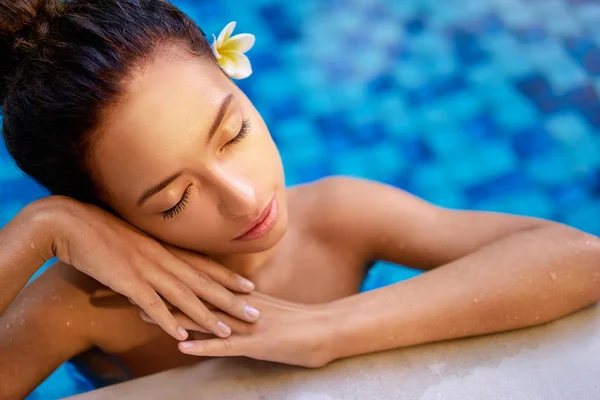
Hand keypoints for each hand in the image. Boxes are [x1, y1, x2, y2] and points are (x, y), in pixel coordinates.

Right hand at [35, 196, 259, 340]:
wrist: (71, 222)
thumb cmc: (101, 230)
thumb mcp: (135, 239)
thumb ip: (152, 252)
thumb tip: (163, 263)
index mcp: (165, 247)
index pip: (205, 264)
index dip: (228, 277)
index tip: (250, 287)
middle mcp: (163, 257)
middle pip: (204, 282)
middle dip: (231, 300)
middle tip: (254, 313)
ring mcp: (147, 269)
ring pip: (185, 296)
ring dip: (207, 316)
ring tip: (227, 331)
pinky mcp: (127, 281)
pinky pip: (152, 304)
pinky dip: (167, 320)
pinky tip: (181, 335)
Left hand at [141, 293, 333, 367]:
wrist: (326, 328)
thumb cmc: (298, 320)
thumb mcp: (266, 306)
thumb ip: (244, 302)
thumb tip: (225, 298)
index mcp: (240, 295)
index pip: (203, 281)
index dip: (175, 274)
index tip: (149, 268)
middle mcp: (239, 306)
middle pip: (196, 295)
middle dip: (165, 292)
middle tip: (134, 286)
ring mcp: (246, 324)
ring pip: (204, 318)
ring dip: (174, 316)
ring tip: (144, 314)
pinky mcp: (256, 344)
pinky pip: (225, 346)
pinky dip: (203, 345)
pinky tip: (182, 346)